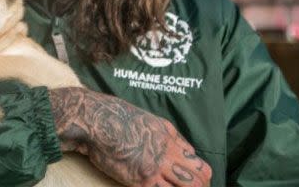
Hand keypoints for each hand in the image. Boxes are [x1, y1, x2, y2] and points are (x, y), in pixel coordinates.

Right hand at [50, 87, 211, 186]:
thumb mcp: (152, 122)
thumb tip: (188, 152)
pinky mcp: (140, 181)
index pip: (200, 165)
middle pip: (199, 180)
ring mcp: (155, 169)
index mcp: (171, 139)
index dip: (201, 177)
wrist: (97, 121)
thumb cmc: (118, 118)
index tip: (197, 182)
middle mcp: (167, 154)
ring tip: (171, 186)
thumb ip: (171, 137)